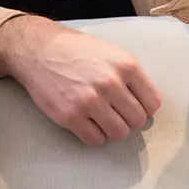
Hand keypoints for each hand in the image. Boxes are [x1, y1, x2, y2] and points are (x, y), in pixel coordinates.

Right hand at [0, 16, 162, 144]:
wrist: (36, 49)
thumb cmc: (74, 50)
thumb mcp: (110, 52)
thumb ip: (130, 75)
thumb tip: (146, 104)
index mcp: (125, 65)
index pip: (152, 103)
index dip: (143, 107)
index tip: (132, 106)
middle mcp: (110, 83)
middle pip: (137, 120)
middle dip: (128, 119)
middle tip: (114, 112)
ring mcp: (89, 101)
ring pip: (119, 133)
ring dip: (112, 129)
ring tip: (101, 119)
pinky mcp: (69, 115)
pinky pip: (95, 139)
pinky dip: (94, 135)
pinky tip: (86, 122)